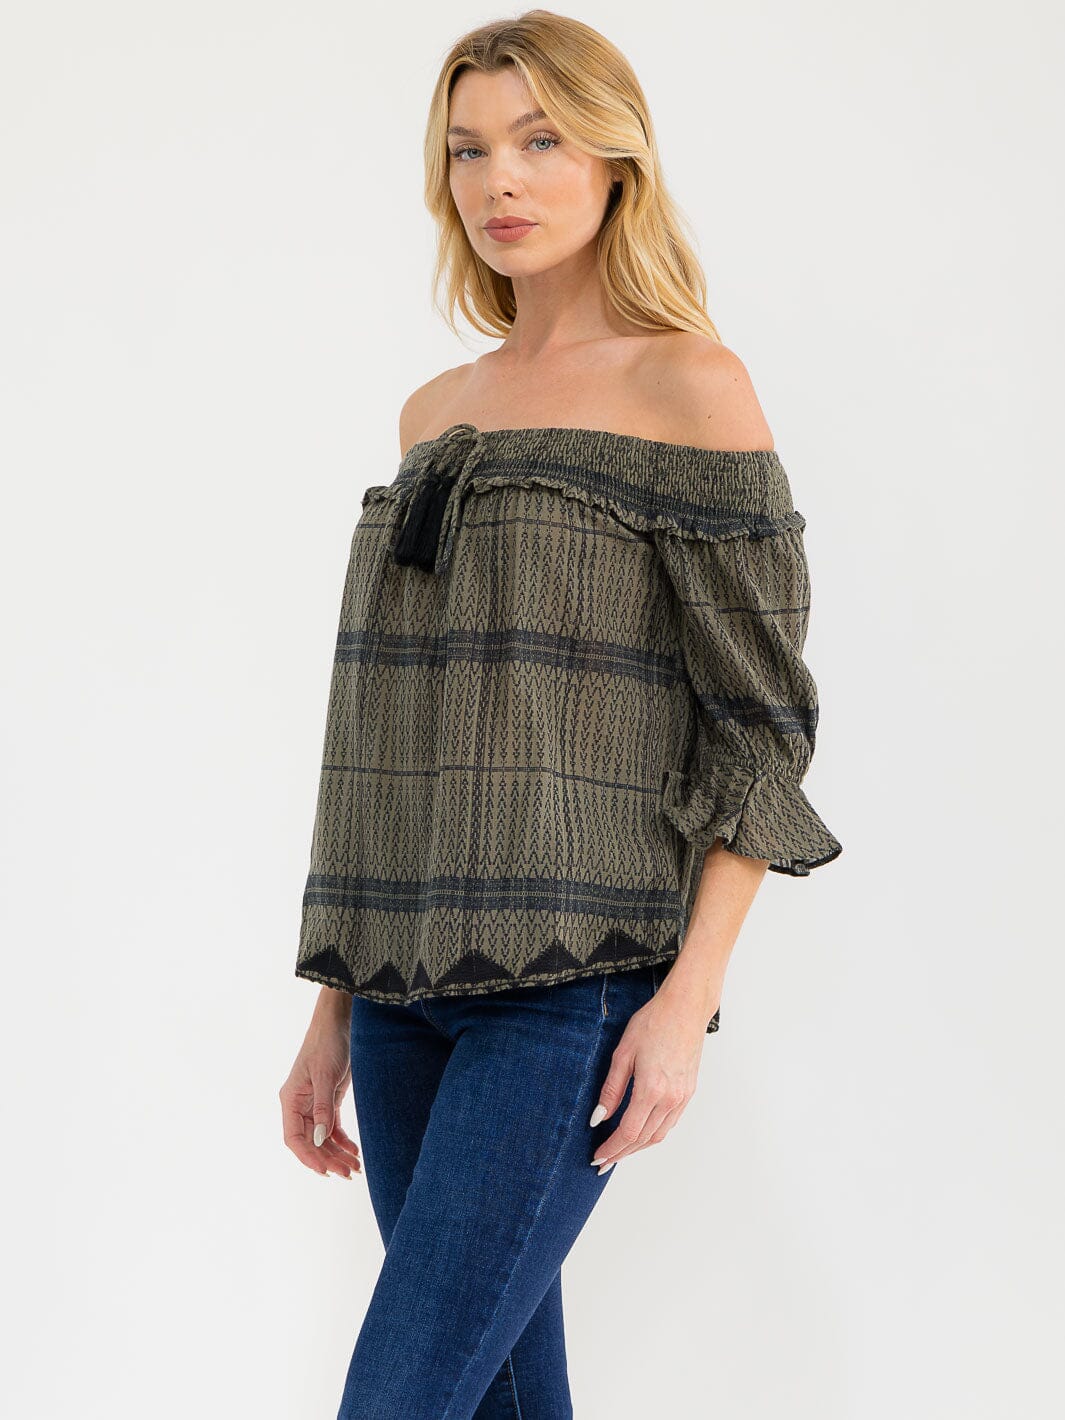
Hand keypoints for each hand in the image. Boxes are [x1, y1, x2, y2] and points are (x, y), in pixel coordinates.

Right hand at [280, 1013, 362, 1178]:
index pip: (294, 1138)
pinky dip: (342, 1141)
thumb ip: (323, 1108)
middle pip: (310, 1142)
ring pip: (322, 1138)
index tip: (325, 1171)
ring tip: (355, 1168)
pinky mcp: (328, 1101)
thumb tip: (319, 1139)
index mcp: (290, 1100)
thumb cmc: (326, 1045)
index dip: (308, 1157)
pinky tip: (354, 1151)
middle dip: (328, 1159)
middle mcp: (299, 1106)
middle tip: (348, 1174)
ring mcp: (314, 1105)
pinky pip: (332, 1127)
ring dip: (337, 1154)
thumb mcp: (325, 1076)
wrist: (337, 1024)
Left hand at [588, 980, 713, 1173]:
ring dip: (638, 1148)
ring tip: (619, 1152)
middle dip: (622, 1154)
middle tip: (603, 1162)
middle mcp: (670, 1098)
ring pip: (659, 1135)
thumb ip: (611, 1089)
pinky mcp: (689, 1092)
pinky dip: (653, 1134)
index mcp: (651, 1089)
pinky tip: (641, 1133)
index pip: (628, 1132)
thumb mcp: (623, 1053)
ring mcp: (683, 1097)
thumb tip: (599, 1117)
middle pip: (644, 1139)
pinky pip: (670, 1123)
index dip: (611, 1148)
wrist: (685, 1009)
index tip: (597, 1156)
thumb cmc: (652, 1023)